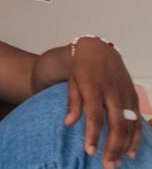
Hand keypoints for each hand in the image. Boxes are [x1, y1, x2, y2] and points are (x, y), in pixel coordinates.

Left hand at [64, 38, 143, 166]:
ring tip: (116, 162)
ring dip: (124, 146)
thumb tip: (68, 124)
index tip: (89, 151)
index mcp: (94, 87)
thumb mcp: (72, 81)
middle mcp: (112, 92)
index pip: (95, 115)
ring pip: (129, 125)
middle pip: (116, 124)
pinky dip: (136, 137)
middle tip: (107, 164)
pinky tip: (131, 152)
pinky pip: (138, 121)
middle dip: (112, 146)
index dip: (93, 134)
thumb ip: (72, 103)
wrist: (98, 50)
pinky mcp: (134, 97)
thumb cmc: (81, 68)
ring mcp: (126, 95)